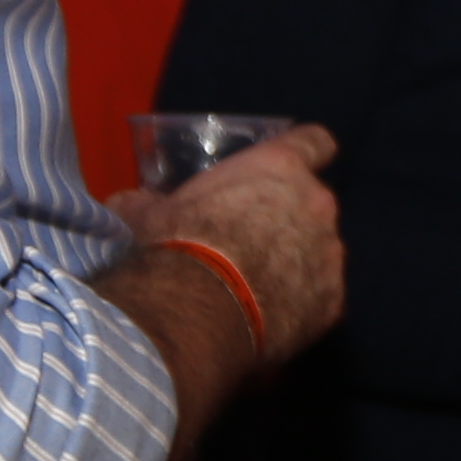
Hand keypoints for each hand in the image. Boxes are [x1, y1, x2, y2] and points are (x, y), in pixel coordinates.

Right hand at [136, 125, 345, 360]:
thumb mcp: (152, 214)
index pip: (315, 141)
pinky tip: (274, 318)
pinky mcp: (333, 301)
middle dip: (292, 219)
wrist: (199, 308)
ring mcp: (330, 253)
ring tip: (261, 288)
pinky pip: (322, 298)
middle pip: (315, 204)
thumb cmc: (177, 243)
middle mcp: (317, 204)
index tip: (296, 165)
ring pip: (322, 252)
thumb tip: (126, 202)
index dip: (307, 152)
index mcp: (281, 167)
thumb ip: (147, 203)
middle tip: (256, 242)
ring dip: (300, 263)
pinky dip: (304, 305)